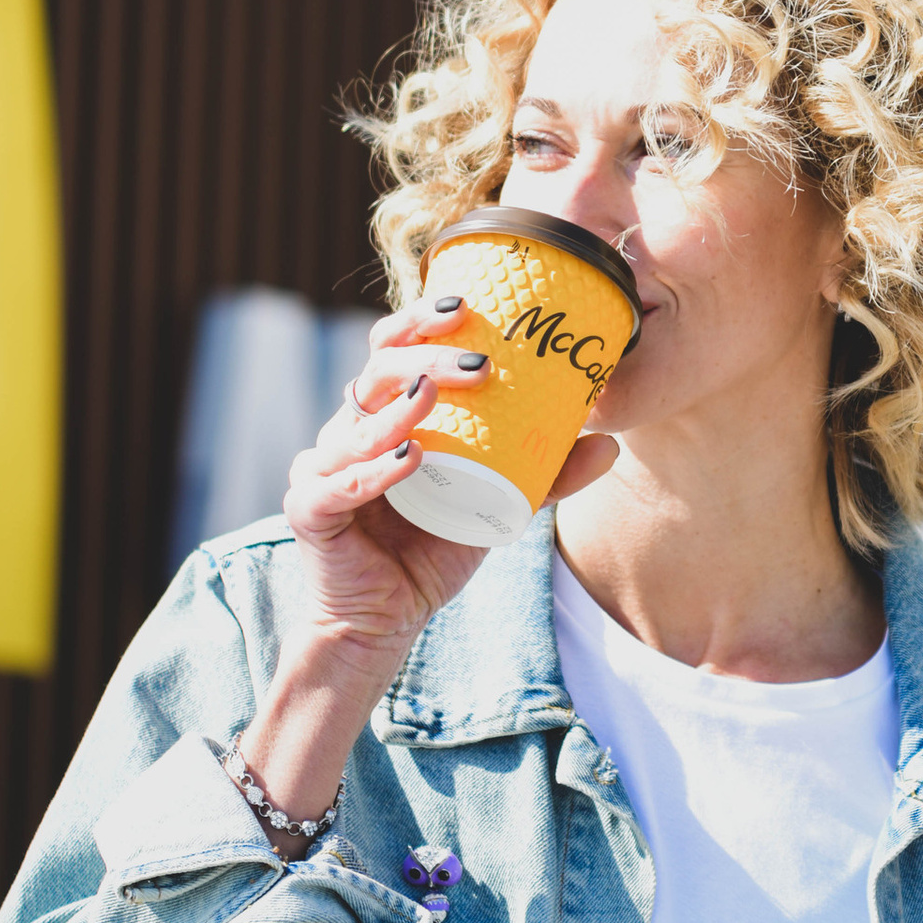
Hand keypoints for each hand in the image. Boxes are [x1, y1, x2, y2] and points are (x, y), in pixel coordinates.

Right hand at [241, 301, 618, 818]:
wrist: (386, 619)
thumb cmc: (433, 547)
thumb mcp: (501, 505)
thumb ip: (547, 475)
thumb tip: (610, 444)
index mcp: (388, 413)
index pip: (396, 348)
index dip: (422, 319)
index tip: (467, 303)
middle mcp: (349, 428)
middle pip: (375, 371)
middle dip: (422, 353)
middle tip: (477, 359)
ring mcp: (324, 466)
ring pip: (354, 421)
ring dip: (398, 405)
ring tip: (434, 392)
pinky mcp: (312, 509)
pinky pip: (339, 483)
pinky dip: (374, 469)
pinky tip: (408, 456)